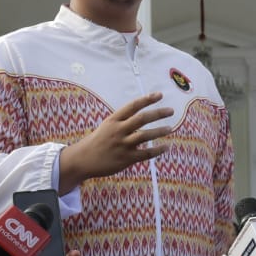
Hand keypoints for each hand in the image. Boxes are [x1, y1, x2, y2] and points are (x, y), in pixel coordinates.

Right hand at [59, 93, 174, 190]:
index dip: (147, 99)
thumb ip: (123, 121)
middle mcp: (118, 130)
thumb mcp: (107, 126)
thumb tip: (142, 115)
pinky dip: (158, 150)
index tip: (159, 95)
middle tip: (171, 110)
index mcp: (113, 120)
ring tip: (170, 128)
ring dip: (160, 131)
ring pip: (145, 136)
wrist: (83, 160)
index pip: (133, 106)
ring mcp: (122, 145)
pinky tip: (167, 146)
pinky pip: (146, 153)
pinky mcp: (126, 159)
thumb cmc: (98, 141)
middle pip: (142, 119)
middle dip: (158, 113)